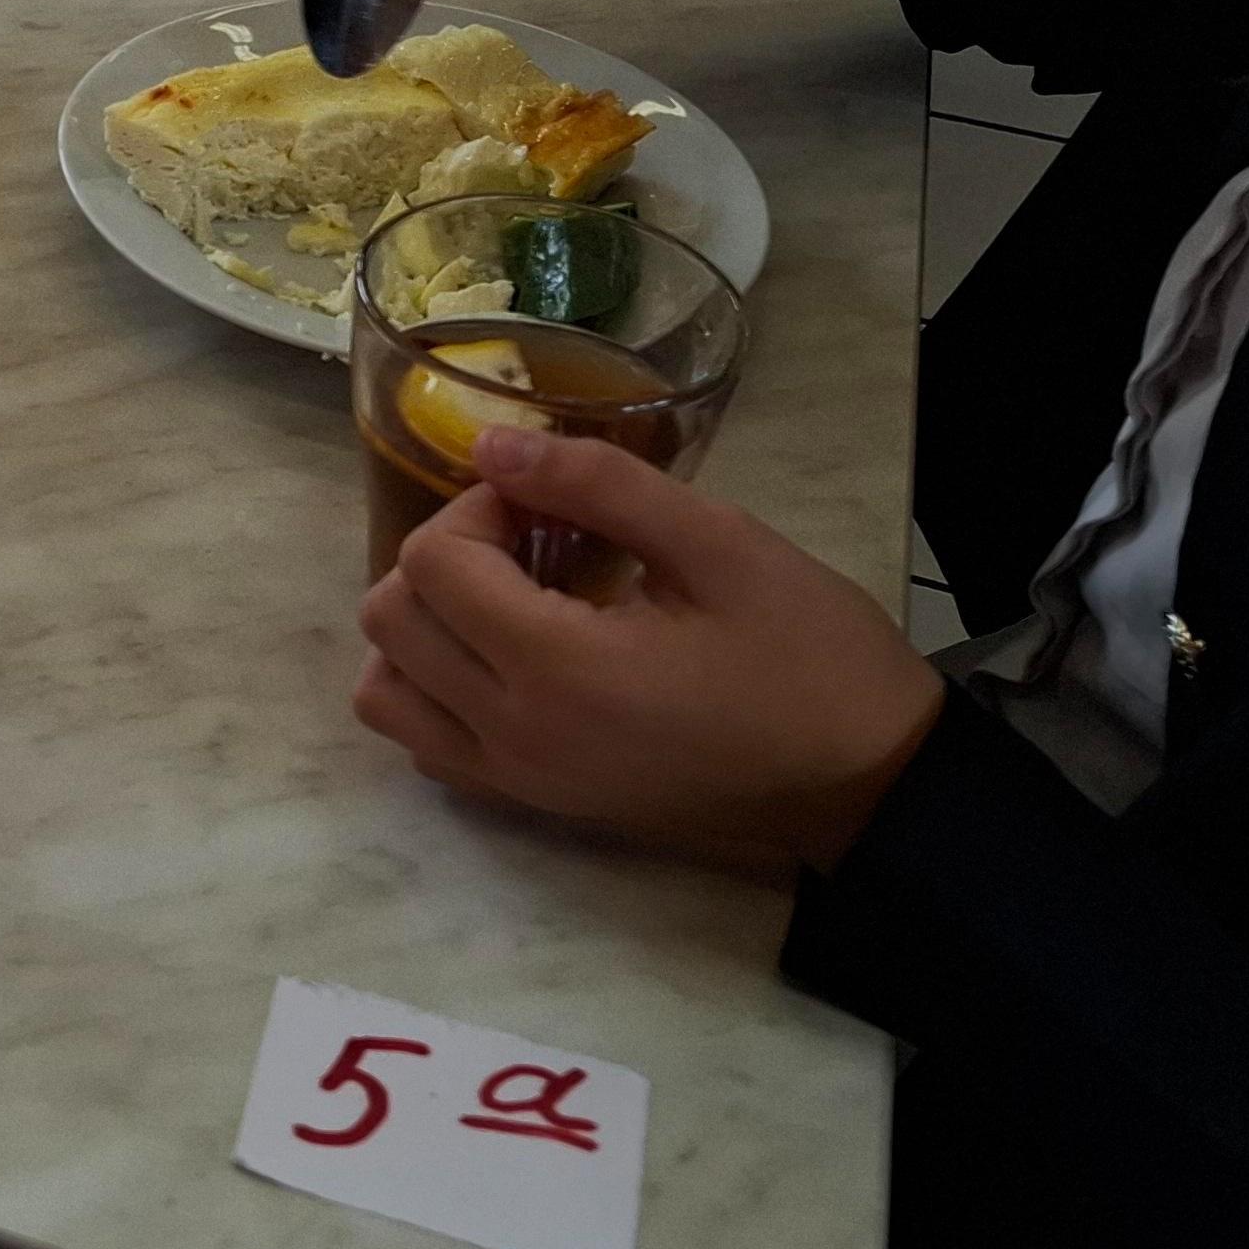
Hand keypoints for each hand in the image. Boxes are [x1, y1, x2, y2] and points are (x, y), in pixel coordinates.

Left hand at [353, 427, 943, 872]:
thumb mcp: (721, 544)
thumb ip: (600, 485)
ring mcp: (518, 780)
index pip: (432, 565)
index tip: (548, 501)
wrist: (863, 783)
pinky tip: (512, 656)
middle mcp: (514, 734)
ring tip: (510, 597)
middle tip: (531, 540)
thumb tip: (493, 444)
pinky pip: (428, 743)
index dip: (478, 508)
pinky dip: (437, 690)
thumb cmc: (808, 655)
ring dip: (423, 626)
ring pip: (385, 693)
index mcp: (557, 668)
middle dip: (444, 556)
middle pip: (390, 622)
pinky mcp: (535, 804)